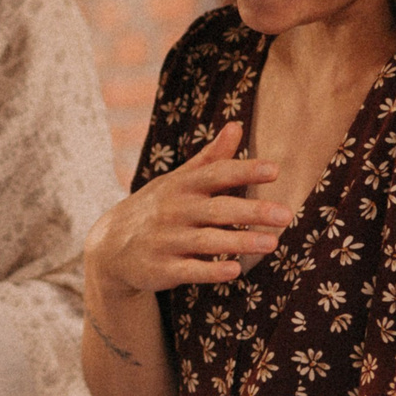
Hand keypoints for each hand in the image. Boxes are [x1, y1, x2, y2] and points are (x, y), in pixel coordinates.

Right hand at [83, 122, 291, 297]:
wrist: (110, 246)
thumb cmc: (157, 208)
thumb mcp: (179, 181)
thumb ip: (211, 158)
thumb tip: (237, 125)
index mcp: (182, 186)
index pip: (216, 174)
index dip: (245, 171)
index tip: (275, 170)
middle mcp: (174, 210)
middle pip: (217, 209)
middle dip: (252, 211)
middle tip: (285, 215)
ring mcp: (166, 240)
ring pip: (207, 240)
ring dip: (239, 241)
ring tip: (272, 243)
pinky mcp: (161, 268)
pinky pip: (188, 269)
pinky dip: (210, 270)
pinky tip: (234, 270)